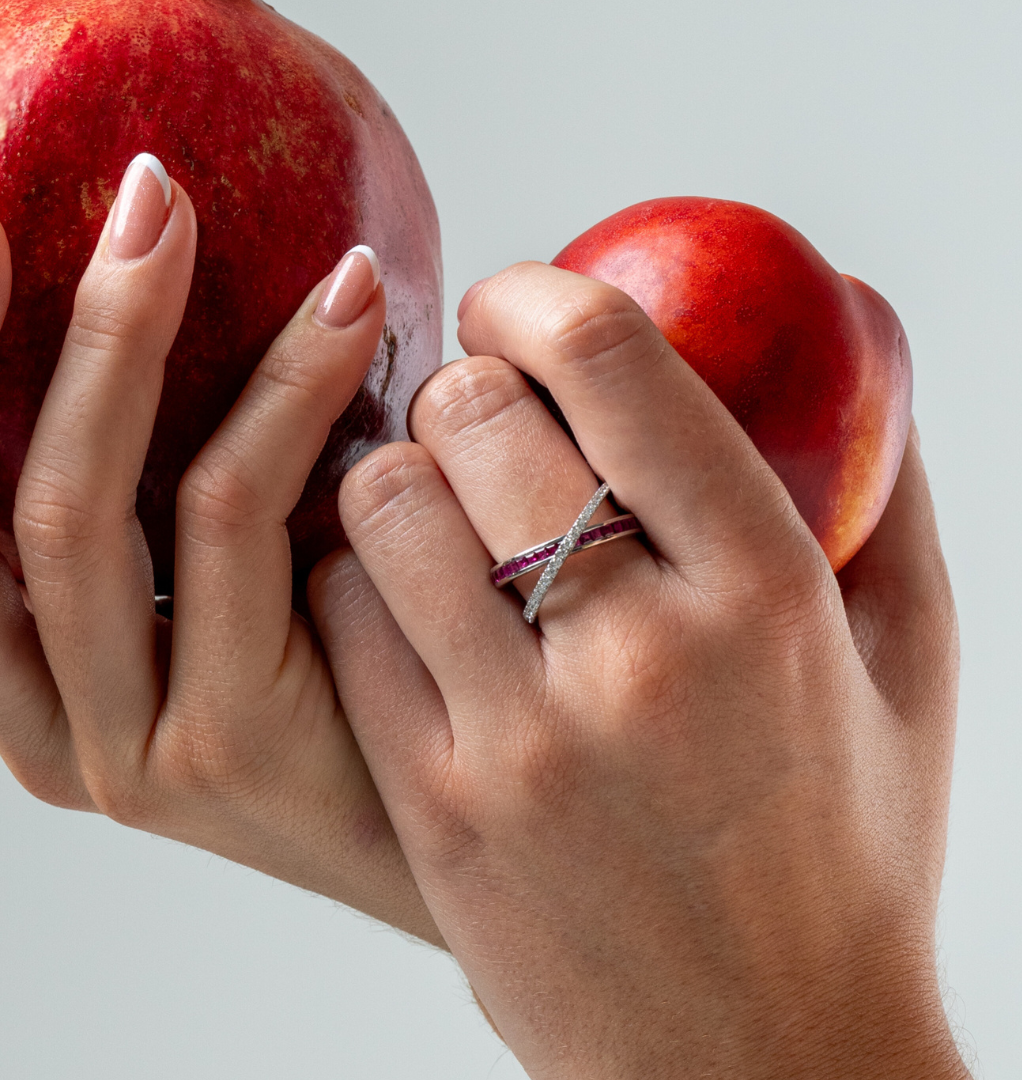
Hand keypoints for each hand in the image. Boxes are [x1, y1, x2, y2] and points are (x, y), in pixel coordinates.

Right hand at [0, 155, 437, 944]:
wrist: (441, 845)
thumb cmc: (356, 697)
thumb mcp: (256, 595)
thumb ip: (211, 501)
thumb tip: (231, 311)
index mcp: (37, 670)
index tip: (4, 222)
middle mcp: (47, 713)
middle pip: (9, 482)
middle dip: (74, 323)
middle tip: (149, 193)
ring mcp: (122, 743)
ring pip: (100, 503)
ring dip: (167, 342)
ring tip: (295, 249)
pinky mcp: (219, 745)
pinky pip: (232, 535)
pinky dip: (283, 412)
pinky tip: (352, 330)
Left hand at [311, 263, 969, 1077]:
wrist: (763, 1060)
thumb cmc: (845, 854)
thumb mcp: (909, 664)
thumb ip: (893, 490)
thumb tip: (865, 334)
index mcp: (766, 594)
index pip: (610, 363)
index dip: (533, 296)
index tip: (512, 306)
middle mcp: (641, 655)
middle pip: (473, 415)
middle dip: (462, 382)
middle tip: (478, 412)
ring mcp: (523, 738)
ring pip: (382, 503)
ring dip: (399, 474)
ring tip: (436, 504)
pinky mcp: (438, 808)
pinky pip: (342, 621)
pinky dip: (358, 582)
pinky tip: (406, 603)